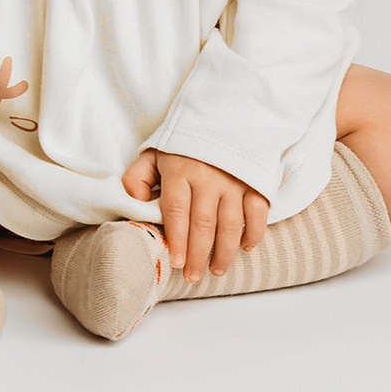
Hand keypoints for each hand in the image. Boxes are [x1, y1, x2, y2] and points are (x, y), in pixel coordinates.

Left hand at [122, 149, 268, 280]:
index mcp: (180, 169)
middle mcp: (208, 177)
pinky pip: (257, 213)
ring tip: (215, 270)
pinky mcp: (255, 182)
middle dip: (197, 255)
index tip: (175, 262)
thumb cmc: (184, 144)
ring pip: (230, 224)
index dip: (176, 240)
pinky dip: (253, 233)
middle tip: (192, 276)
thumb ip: (138, 177)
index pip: (176, 211)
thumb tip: (133, 203)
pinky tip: (245, 248)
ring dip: (224, 252)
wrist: (224, 114)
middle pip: (202, 224)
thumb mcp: (155, 153)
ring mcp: (234, 180)